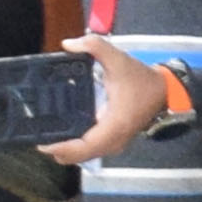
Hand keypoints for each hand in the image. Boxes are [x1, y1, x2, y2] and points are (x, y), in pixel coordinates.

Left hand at [45, 36, 172, 165]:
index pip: (83, 147)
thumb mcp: (118, 58)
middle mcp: (113, 141)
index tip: (42, 142)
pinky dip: (75, 147)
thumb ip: (95, 46)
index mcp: (113, 126)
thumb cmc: (140, 79)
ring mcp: (114, 144)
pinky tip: (63, 134)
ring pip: (84, 157)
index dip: (61, 148)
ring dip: (66, 150)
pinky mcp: (114, 142)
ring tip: (46, 134)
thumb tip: (68, 44)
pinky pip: (90, 151)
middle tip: (37, 134)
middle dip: (57, 150)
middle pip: (79, 157)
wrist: (164, 91)